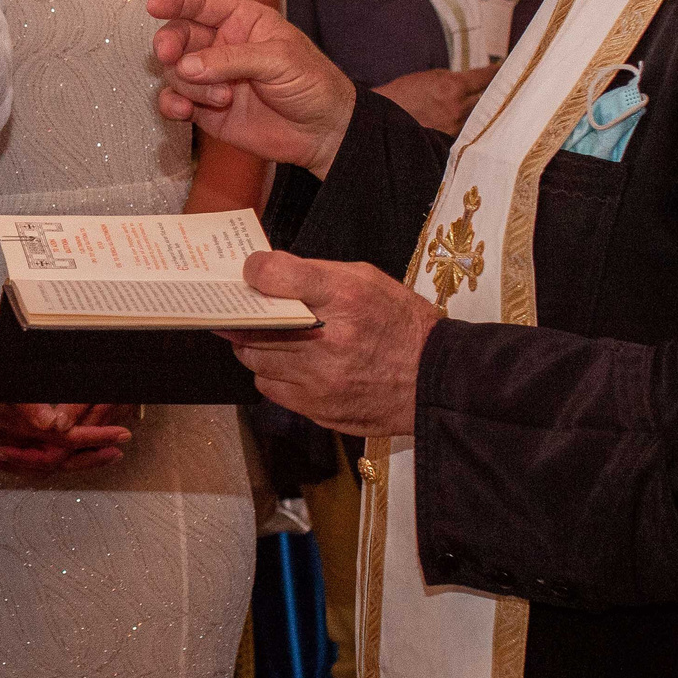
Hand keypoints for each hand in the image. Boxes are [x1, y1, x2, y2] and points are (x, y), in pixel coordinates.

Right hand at [0, 314, 130, 472]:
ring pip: (51, 456)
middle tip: (120, 446)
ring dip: (78, 453)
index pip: (66, 443)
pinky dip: (57, 450)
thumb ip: (26, 408)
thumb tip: (56, 426)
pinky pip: (38, 450)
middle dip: (93, 454)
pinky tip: (64, 443)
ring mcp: (9, 440)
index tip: (120, 435)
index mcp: (19, 432)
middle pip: (61, 459)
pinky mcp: (4, 433)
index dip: (95, 439)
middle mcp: (16, 442)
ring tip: (102, 449)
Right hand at [147, 0, 358, 177]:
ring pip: (175, 71)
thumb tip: (185, 66)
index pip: (202, 2)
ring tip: (222, 99)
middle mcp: (221, 46)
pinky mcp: (205, 108)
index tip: (154, 6)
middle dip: (170, 44)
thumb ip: (231, 59)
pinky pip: (175, 101)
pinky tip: (184, 111)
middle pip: (179, 35)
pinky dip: (172, 104)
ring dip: (188, 84)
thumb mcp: (279, 60)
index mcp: (242, 21)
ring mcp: (212, 78)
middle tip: (171, 57)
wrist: (323, 132)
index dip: (176, 0)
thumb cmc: (312, 84)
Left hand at [221, 252, 437, 440]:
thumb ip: (318, 274)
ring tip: (265, 336)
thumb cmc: (402, 323)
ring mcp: (319, 379)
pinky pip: (269, 386)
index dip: (256, 270)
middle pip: (254, 323)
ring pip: (254, 358)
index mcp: (345, 297)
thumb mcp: (368, 280)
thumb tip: (270, 273)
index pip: (277, 276)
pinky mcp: (316, 407)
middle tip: (241, 308)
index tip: (252, 272)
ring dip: (253, 345)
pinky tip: (286, 364)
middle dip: (243, 314)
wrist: (436, 380)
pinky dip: (270, 373)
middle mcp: (328, 339)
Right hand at [375, 65, 499, 134]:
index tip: (510, 68)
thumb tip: (478, 81)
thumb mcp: (430, 77)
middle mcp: (458, 109)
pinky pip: (470, 131)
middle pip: (492, 98)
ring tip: (501, 107)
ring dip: (489, 111)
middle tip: (513, 87)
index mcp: (453, 87)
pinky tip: (481, 125)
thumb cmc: (403, 94)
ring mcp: (455, 128)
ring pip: (483, 117)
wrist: (380, 120)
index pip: (488, 76)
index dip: (500, 71)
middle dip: (501, 91)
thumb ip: (456, 79)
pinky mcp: (450, 142)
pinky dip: (475, 126)